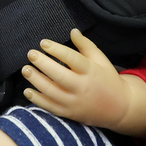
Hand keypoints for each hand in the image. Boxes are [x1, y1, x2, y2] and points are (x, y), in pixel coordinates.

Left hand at [22, 30, 145, 135]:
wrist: (120, 108)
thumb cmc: (109, 80)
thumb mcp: (101, 60)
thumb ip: (86, 45)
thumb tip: (73, 31)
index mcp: (91, 71)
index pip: (71, 58)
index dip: (56, 49)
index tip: (43, 43)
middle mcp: (82, 87)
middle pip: (58, 75)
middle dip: (42, 63)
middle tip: (31, 54)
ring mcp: (75, 102)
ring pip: (51, 91)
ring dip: (36, 80)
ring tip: (26, 69)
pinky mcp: (69, 114)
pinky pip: (50, 107)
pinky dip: (37, 100)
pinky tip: (28, 90)